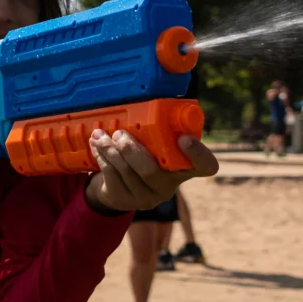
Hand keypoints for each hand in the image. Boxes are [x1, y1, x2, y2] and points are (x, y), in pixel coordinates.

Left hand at [84, 130, 218, 213]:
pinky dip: (103, 158)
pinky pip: (112, 177)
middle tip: (119, 134)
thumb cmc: (143, 157)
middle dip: (131, 150)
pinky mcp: (126, 201)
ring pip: (127, 173)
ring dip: (110, 150)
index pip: (205, 166)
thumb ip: (158, 130)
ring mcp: (147, 197)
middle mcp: (169, 187)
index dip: (198, 154)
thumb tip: (150, 100)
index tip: (184, 139)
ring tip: (100, 135)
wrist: (120, 189)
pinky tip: (97, 147)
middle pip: (151, 171)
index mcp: (183, 168)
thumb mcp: (154, 144)